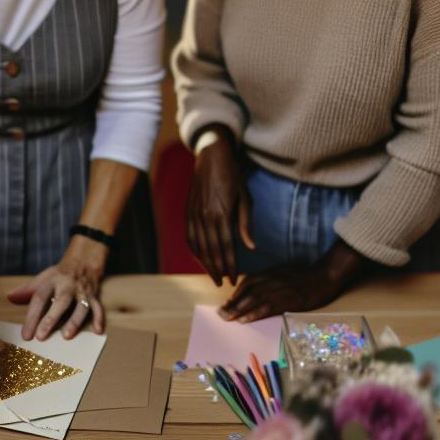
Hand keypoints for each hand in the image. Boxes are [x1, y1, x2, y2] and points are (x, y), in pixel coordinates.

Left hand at [10, 236, 106, 340]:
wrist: (84, 261)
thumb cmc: (59, 275)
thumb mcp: (42, 278)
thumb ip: (27, 290)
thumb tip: (10, 298)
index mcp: (52, 281)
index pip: (39, 299)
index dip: (32, 317)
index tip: (26, 335)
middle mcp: (68, 286)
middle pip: (60, 302)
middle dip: (51, 319)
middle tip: (41, 336)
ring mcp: (83, 291)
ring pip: (81, 306)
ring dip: (74, 321)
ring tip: (66, 336)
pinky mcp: (95, 296)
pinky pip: (98, 307)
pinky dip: (99, 319)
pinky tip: (98, 331)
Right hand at [186, 127, 253, 285]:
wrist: (211, 155)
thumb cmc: (232, 175)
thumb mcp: (245, 197)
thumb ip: (245, 223)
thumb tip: (251, 247)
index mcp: (221, 214)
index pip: (226, 247)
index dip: (230, 265)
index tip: (234, 278)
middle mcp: (205, 216)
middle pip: (211, 251)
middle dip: (217, 269)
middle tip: (223, 283)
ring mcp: (194, 214)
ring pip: (198, 247)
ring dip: (205, 264)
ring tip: (213, 275)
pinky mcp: (188, 212)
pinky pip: (189, 237)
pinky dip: (194, 251)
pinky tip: (201, 259)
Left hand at [220, 243, 367, 323]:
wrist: (326, 275)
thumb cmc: (307, 276)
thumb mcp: (285, 273)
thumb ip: (272, 279)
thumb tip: (258, 288)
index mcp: (271, 273)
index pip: (247, 283)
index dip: (235, 294)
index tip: (226, 303)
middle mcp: (272, 280)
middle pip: (247, 292)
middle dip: (232, 304)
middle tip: (221, 314)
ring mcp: (280, 289)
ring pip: (254, 300)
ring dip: (238, 310)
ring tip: (227, 318)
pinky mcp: (288, 300)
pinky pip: (267, 307)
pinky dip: (254, 313)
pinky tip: (245, 320)